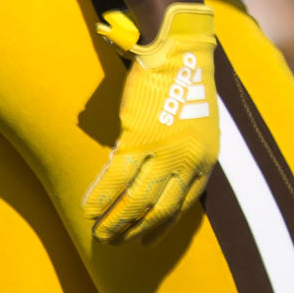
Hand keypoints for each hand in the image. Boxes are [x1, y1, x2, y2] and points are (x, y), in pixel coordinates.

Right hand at [85, 3, 219, 242]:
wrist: (178, 51)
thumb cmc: (185, 82)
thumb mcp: (197, 125)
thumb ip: (183, 154)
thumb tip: (155, 179)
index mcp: (205, 159)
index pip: (184, 205)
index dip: (163, 227)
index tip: (147, 241)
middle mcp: (187, 161)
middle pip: (158, 210)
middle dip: (135, 231)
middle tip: (116, 241)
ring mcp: (163, 153)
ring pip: (135, 202)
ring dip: (115, 222)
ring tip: (99, 233)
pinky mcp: (138, 140)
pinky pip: (115, 180)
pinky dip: (100, 198)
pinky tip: (88, 209)